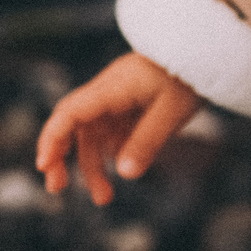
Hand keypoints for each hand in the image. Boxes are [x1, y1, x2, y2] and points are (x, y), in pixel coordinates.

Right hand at [35, 52, 200, 205]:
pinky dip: (111, 153)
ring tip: (104, 198)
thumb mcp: (172, 111)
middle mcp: (108, 92)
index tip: (44, 165)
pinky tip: (124, 168)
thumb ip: (147, 141)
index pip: (71, 112)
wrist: (206, 52)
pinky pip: (111, 132)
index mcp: (113, 88)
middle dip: (61, 156)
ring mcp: (117, 99)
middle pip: (72, 124)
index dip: (53, 138)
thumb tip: (125, 173)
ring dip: (92, 165)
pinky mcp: (129, 106)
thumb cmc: (189, 75)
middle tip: (56, 189)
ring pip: (93, 135)